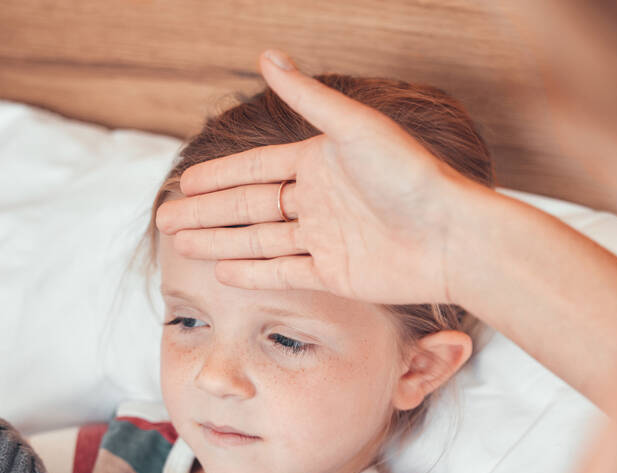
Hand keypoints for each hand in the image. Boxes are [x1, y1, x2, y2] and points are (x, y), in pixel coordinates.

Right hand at [155, 49, 486, 304]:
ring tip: (180, 243)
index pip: (257, 169)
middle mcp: (320, 201)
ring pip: (260, 240)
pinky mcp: (336, 275)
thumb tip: (266, 53)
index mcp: (321, 164)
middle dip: (207, 212)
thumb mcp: (356, 128)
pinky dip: (254, 272)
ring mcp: (326, 240)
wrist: (452, 235)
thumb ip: (309, 98)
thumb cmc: (411, 175)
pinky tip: (222, 271)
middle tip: (165, 218)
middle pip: (250, 207)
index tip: (183, 182)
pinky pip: (285, 272)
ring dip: (220, 241)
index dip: (220, 176)